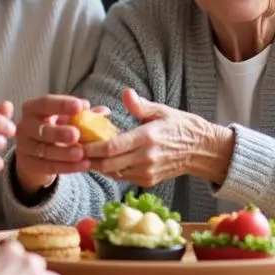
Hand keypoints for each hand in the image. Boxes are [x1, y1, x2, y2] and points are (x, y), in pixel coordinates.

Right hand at [13, 94, 92, 195]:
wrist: (36, 153)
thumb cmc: (55, 129)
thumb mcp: (66, 119)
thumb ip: (84, 115)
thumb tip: (104, 111)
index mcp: (33, 108)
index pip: (45, 103)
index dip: (62, 104)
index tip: (80, 106)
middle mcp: (25, 126)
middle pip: (41, 129)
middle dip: (59, 132)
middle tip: (76, 134)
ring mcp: (24, 146)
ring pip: (45, 150)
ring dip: (65, 153)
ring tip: (82, 153)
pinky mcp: (28, 165)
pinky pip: (49, 166)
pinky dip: (67, 167)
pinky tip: (84, 165)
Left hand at [84, 88, 231, 186]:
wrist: (201, 150)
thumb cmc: (180, 126)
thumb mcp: (161, 110)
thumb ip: (140, 105)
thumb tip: (126, 93)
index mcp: (147, 138)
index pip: (112, 147)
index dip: (92, 148)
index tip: (77, 142)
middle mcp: (146, 158)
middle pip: (108, 164)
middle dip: (89, 159)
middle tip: (73, 150)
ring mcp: (147, 172)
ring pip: (114, 173)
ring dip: (98, 166)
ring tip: (83, 155)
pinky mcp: (148, 180)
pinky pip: (123, 177)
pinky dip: (111, 170)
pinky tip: (103, 160)